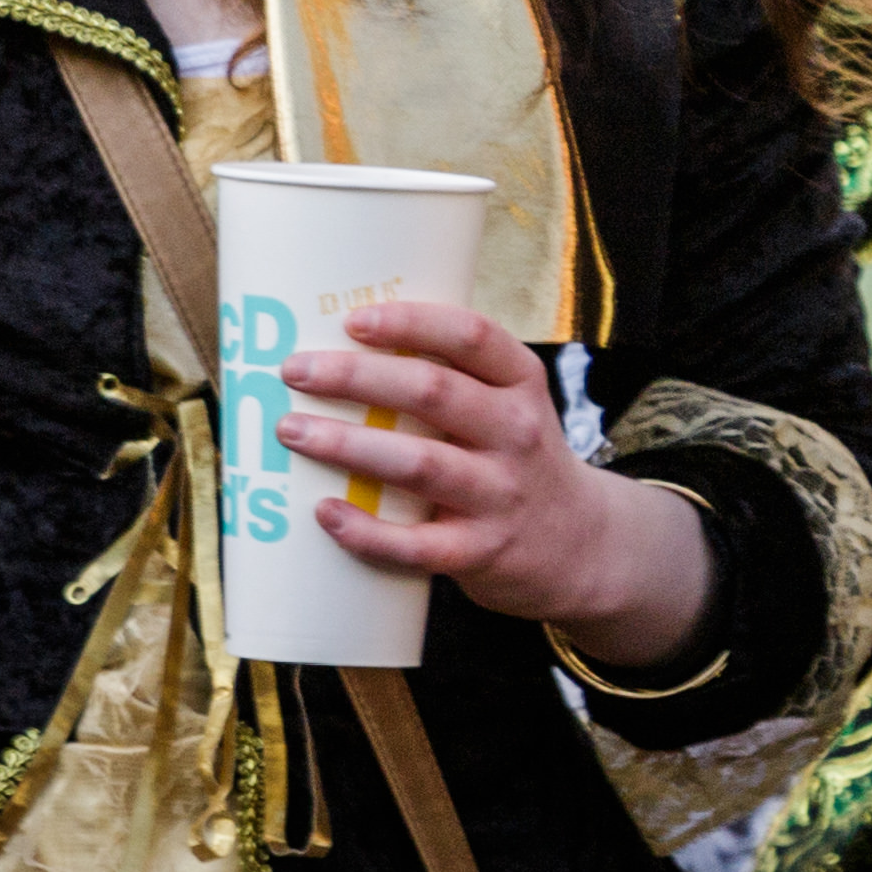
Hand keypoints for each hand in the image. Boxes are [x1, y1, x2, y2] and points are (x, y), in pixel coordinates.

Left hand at [282, 300, 716, 666]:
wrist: (578, 544)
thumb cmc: (516, 461)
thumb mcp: (511, 406)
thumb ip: (453, 379)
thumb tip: (341, 348)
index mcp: (522, 383)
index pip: (471, 337)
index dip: (410, 323)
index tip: (351, 320)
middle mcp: (517, 432)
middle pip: (432, 392)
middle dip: (355, 377)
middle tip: (294, 371)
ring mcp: (501, 493)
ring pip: (418, 464)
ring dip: (347, 445)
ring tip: (292, 431)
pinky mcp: (481, 551)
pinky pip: (415, 544)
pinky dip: (365, 530)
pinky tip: (324, 512)